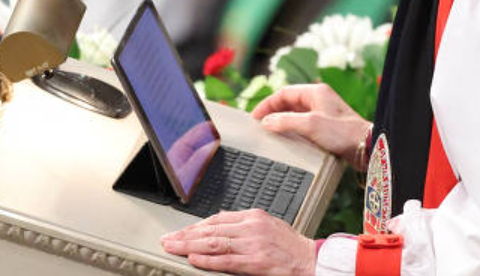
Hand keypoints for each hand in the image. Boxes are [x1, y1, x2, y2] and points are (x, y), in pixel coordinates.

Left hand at [161, 209, 315, 275]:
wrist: (312, 260)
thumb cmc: (292, 247)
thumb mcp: (268, 225)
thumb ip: (245, 224)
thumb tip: (220, 219)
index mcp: (253, 217)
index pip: (216, 219)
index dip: (195, 226)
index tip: (180, 232)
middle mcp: (251, 227)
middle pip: (210, 230)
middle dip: (185, 235)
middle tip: (167, 240)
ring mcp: (253, 244)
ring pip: (213, 243)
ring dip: (189, 246)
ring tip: (172, 248)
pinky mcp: (255, 262)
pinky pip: (226, 261)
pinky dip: (206, 260)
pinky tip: (192, 260)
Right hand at [251, 84, 370, 169]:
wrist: (367, 146)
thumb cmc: (343, 133)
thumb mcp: (310, 125)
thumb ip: (286, 121)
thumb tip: (267, 122)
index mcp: (315, 92)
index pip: (284, 92)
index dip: (267, 104)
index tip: (255, 117)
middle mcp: (319, 99)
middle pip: (289, 102)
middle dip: (273, 112)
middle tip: (260, 125)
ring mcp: (324, 112)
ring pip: (296, 113)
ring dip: (282, 121)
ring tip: (270, 132)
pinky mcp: (327, 126)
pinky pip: (304, 124)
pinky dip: (292, 129)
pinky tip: (288, 139)